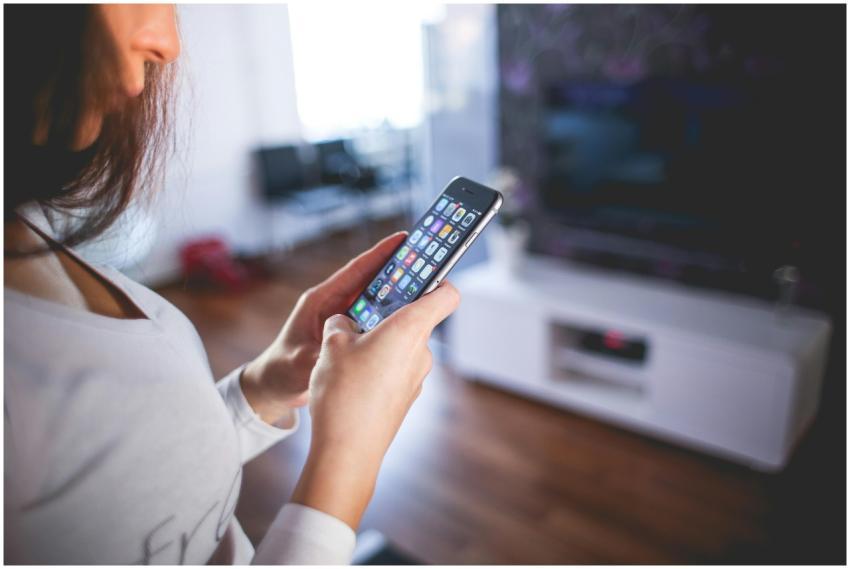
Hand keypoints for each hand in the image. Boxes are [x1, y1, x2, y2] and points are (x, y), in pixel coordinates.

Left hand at [240, 232, 407, 423]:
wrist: (274, 386)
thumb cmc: (281, 370)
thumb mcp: (300, 362)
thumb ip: (323, 354)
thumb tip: (344, 351)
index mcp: (321, 300)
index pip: (355, 271)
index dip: (379, 253)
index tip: (403, 239)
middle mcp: (334, 304)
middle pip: (371, 281)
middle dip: (397, 270)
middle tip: (426, 261)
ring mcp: (342, 318)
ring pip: (376, 300)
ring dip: (398, 294)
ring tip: (427, 286)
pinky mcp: (349, 332)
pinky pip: (375, 319)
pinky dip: (391, 316)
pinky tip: (411, 318)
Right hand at [291, 280, 459, 528]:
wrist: (348, 452)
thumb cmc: (343, 394)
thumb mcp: (331, 346)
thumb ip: (341, 324)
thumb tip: (344, 323)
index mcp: (409, 329)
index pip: (446, 294)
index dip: (438, 279)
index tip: (422, 273)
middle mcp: (421, 352)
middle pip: (416, 319)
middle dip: (388, 314)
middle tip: (360, 314)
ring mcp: (417, 377)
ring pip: (402, 346)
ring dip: (379, 342)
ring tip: (346, 352)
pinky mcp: (406, 397)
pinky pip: (396, 370)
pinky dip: (378, 366)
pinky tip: (351, 378)